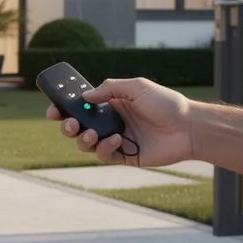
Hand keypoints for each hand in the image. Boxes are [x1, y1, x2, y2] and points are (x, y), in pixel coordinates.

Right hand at [45, 77, 195, 167]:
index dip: (64, 108)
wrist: (189, 127)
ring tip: (92, 133)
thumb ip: (109, 88)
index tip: (53, 108)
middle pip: (78, 126)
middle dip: (67, 125)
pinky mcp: (126, 155)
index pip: (81, 106)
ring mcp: (117, 139)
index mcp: (111, 104)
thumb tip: (85, 96)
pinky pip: (105, 155)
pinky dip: (105, 148)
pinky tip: (117, 139)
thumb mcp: (136, 87)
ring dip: (83, 139)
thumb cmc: (166, 103)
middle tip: (70, 123)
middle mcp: (111, 122)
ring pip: (87, 143)